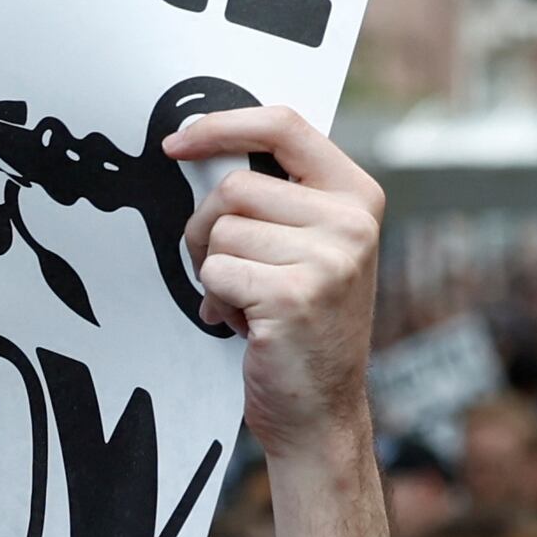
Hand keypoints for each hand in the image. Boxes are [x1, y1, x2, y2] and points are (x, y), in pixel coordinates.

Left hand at [166, 106, 385, 455]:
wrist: (321, 410)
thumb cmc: (304, 325)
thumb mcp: (311, 247)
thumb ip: (279, 198)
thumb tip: (198, 148)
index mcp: (357, 196)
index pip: (285, 126)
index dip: (223, 126)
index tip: (179, 142)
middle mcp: (351, 222)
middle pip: (234, 187)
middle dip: (207, 230)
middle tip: (229, 272)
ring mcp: (327, 258)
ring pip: (219, 232)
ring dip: (214, 272)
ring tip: (248, 304)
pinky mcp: (293, 295)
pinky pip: (215, 273)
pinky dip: (215, 302)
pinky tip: (247, 326)